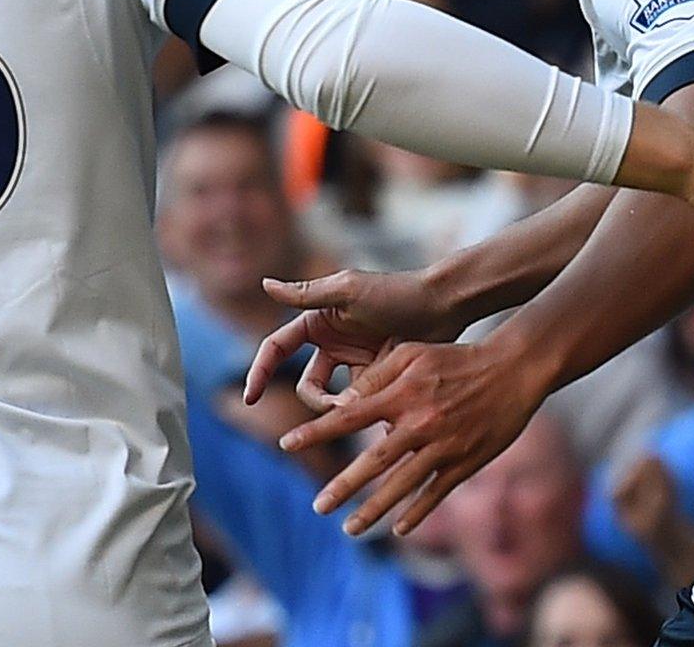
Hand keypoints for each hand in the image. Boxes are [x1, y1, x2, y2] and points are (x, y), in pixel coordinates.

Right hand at [244, 269, 459, 407]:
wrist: (444, 305)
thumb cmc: (396, 292)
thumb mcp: (348, 291)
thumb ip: (306, 294)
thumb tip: (264, 284)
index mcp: (318, 322)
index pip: (277, 349)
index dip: (260, 372)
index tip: (250, 399)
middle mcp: (333, 343)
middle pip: (307, 385)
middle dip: (317, 401)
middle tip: (340, 409)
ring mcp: (355, 363)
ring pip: (335, 400)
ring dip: (346, 408)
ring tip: (371, 406)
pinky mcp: (378, 378)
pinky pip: (363, 403)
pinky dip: (369, 408)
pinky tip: (388, 408)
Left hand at [276, 336, 546, 537]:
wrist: (512, 370)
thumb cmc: (456, 358)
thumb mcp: (412, 354)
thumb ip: (377, 376)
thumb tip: (344, 402)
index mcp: (402, 394)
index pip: (349, 415)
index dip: (317, 432)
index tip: (287, 444)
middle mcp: (419, 423)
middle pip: (373, 461)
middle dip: (342, 487)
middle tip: (318, 507)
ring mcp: (443, 447)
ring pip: (402, 485)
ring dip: (374, 510)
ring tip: (349, 529)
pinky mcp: (465, 462)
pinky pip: (436, 493)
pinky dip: (417, 512)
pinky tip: (399, 529)